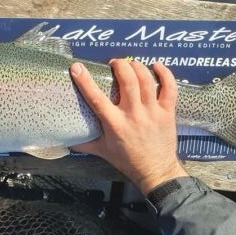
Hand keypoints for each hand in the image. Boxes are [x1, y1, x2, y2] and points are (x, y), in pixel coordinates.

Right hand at [70, 59, 186, 194]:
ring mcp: (152, 112)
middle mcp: (133, 115)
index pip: (97, 98)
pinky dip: (165, 73)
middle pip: (128, 81)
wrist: (155, 171)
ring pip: (146, 81)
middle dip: (120, 66)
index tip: (77, 67)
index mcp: (115, 124)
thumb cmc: (127, 161)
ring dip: (137, 67)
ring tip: (131, 64)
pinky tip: (156, 66)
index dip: (86, 81)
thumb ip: (84, 143)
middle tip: (114, 63)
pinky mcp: (168, 112)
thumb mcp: (102, 151)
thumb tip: (65, 138)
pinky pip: (169, 88)